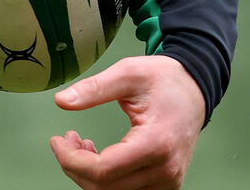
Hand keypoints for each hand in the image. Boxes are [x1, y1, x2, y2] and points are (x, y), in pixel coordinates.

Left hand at [50, 55, 205, 188]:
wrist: (193, 89)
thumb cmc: (162, 79)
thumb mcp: (127, 73)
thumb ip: (93, 88)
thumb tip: (61, 101)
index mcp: (156, 143)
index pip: (104, 170)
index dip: (71, 160)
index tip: (56, 140)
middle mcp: (165, 170)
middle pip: (107, 188)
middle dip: (76, 167)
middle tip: (65, 139)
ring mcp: (168, 181)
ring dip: (90, 174)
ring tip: (81, 143)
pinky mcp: (166, 183)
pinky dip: (107, 179)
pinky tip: (97, 154)